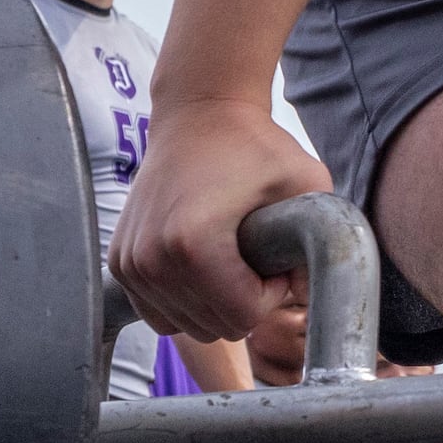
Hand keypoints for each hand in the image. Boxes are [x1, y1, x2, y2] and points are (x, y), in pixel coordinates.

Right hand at [115, 101, 334, 344]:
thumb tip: (310, 297)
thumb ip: (322, 245)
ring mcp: (130, 262)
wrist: (198, 114)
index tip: (271, 253)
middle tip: (251, 253)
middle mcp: (151, 259)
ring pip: (187, 325)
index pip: (243, 317)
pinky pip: (159, 314)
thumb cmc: (256, 147)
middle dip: (243, 299)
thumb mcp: (307, 185)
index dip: (271, 292)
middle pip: (215, 327)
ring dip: (214, 301)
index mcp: (193, 245)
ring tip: (228, 256)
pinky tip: (202, 266)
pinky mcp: (120, 262)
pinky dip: (185, 301)